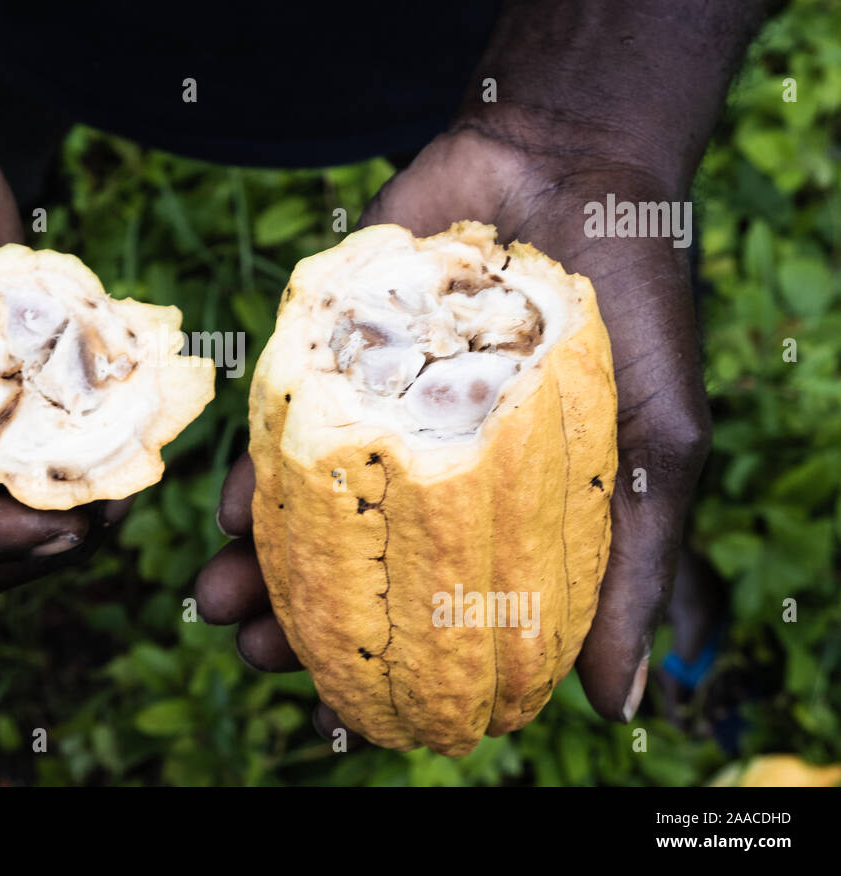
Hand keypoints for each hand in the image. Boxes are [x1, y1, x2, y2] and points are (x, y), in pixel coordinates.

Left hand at [197, 123, 710, 739]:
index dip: (389, 667)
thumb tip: (613, 706)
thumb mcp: (655, 446)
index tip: (343, 715)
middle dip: (296, 619)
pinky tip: (233, 512)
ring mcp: (371, 411)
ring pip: (300, 503)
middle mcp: (422, 468)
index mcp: (493, 507)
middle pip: (350, 562)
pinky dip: (254, 468)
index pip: (432, 609)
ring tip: (221, 603)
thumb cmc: (635, 309)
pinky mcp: (328, 351)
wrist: (575, 163)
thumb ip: (635, 563)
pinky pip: (278, 421)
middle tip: (258, 655)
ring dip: (255, 560)